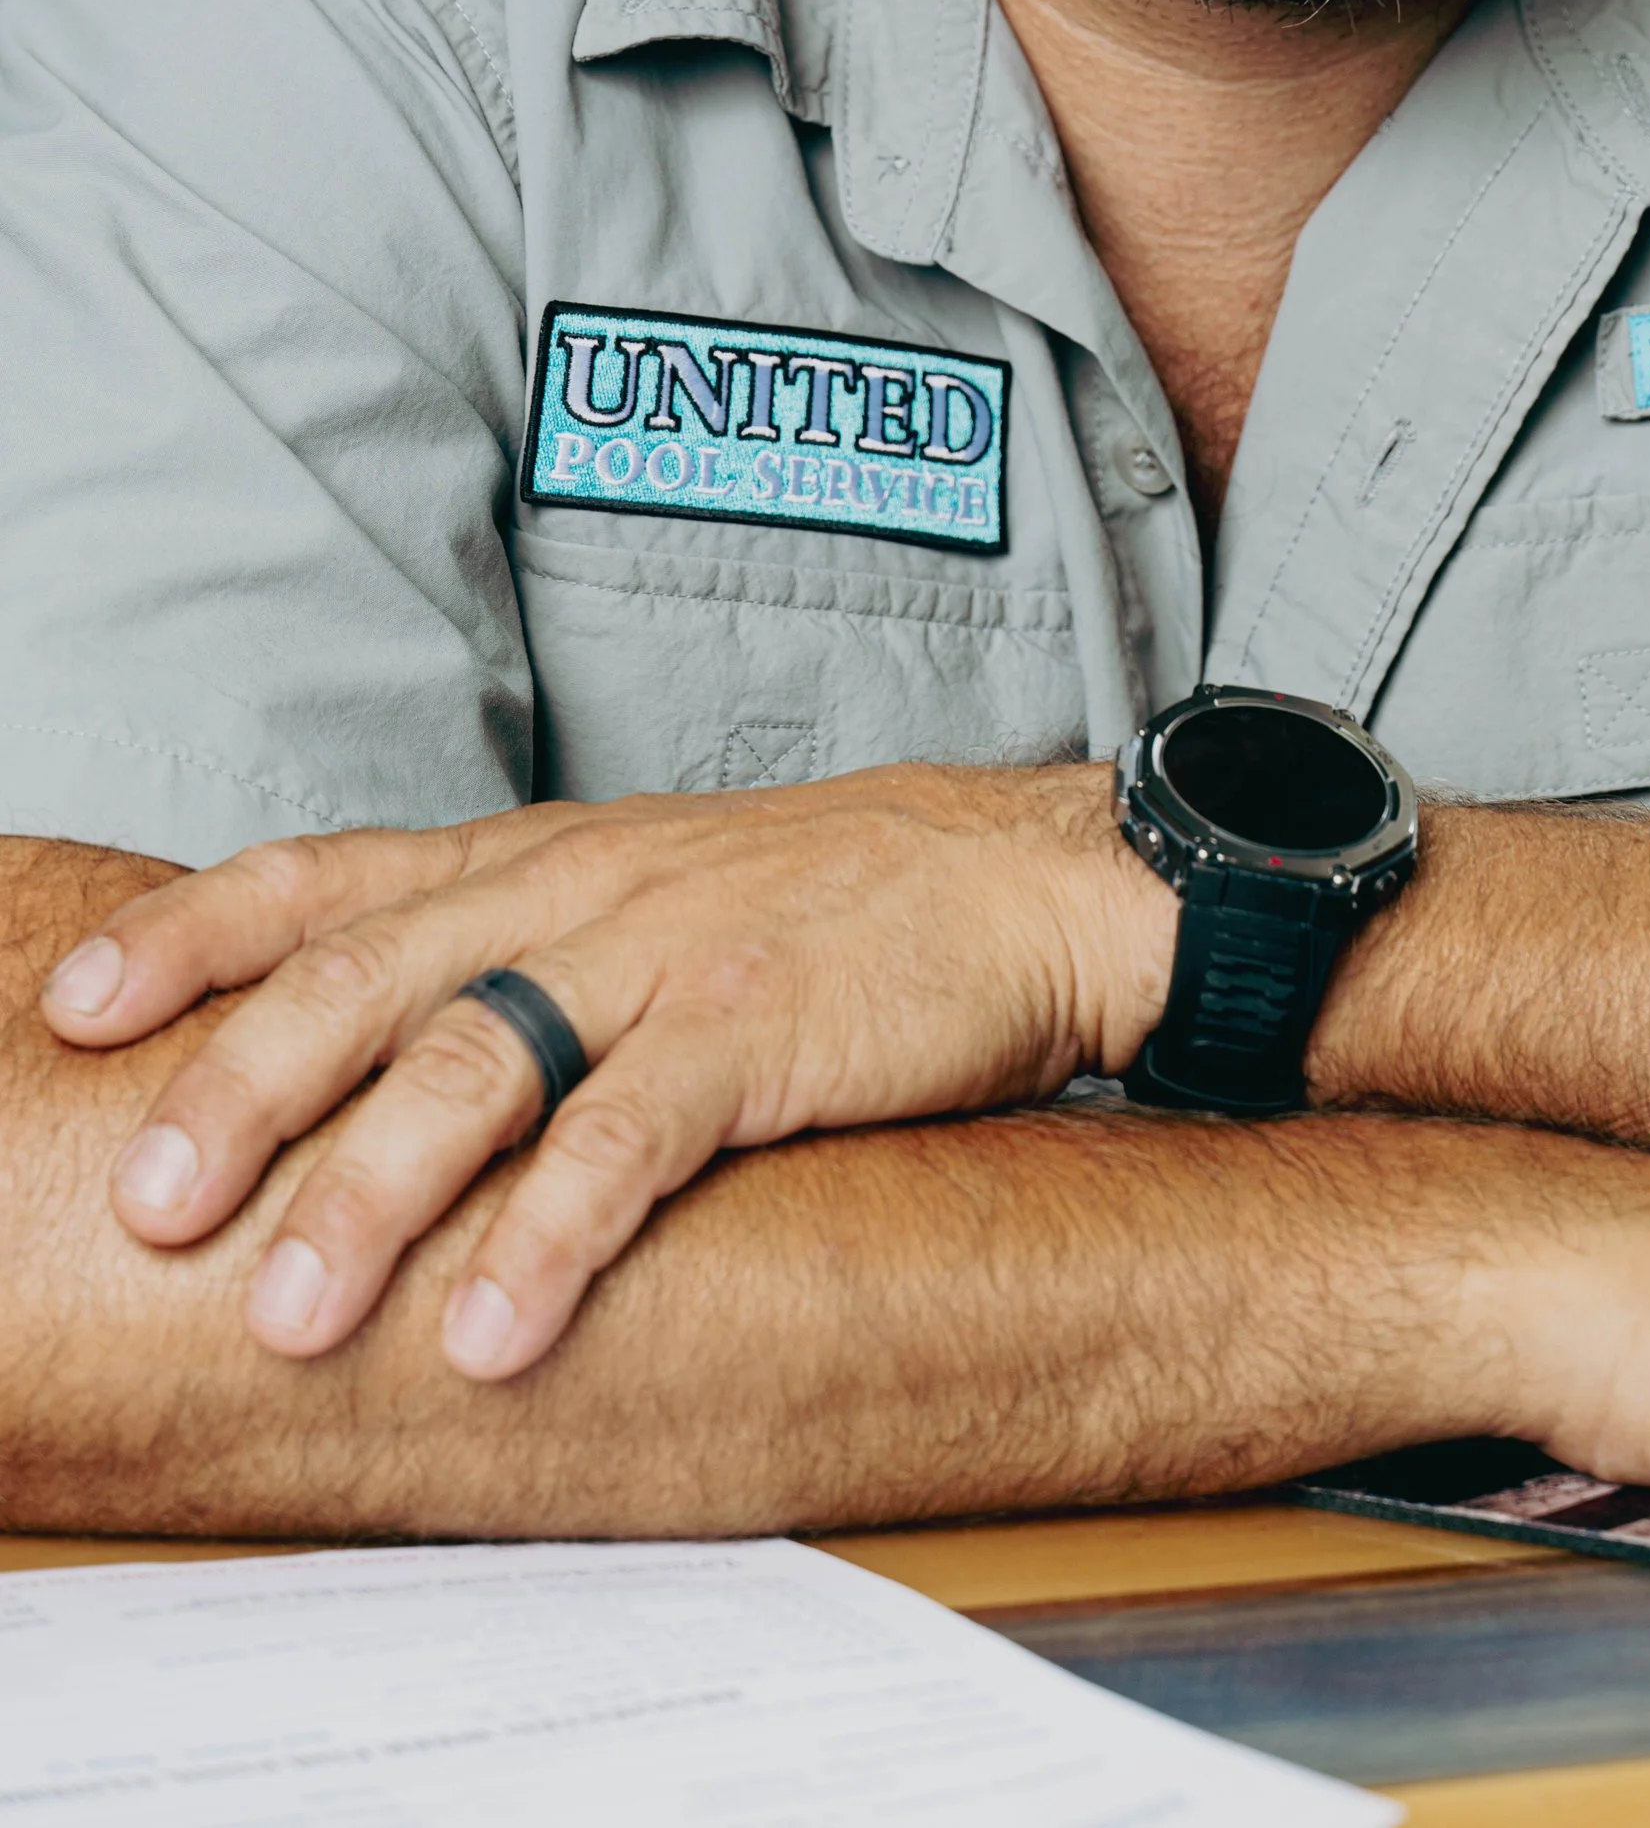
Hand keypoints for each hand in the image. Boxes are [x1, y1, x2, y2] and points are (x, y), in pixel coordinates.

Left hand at [42, 767, 1174, 1379]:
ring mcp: (667, 954)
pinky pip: (635, 1137)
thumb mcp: (643, 886)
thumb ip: (508, 944)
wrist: (1023, 873)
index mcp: (538, 855)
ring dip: (372, 1191)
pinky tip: (496, 1327)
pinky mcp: (761, 1027)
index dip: (195, 934)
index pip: (329, 875)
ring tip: (293, 1310)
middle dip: (241, 1090)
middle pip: (371, 979)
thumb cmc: (825, 897)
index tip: (79, 1004)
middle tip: (146, 1202)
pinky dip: (555, 1234)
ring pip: (482, 1059)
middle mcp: (578, 890)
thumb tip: (355, 1048)